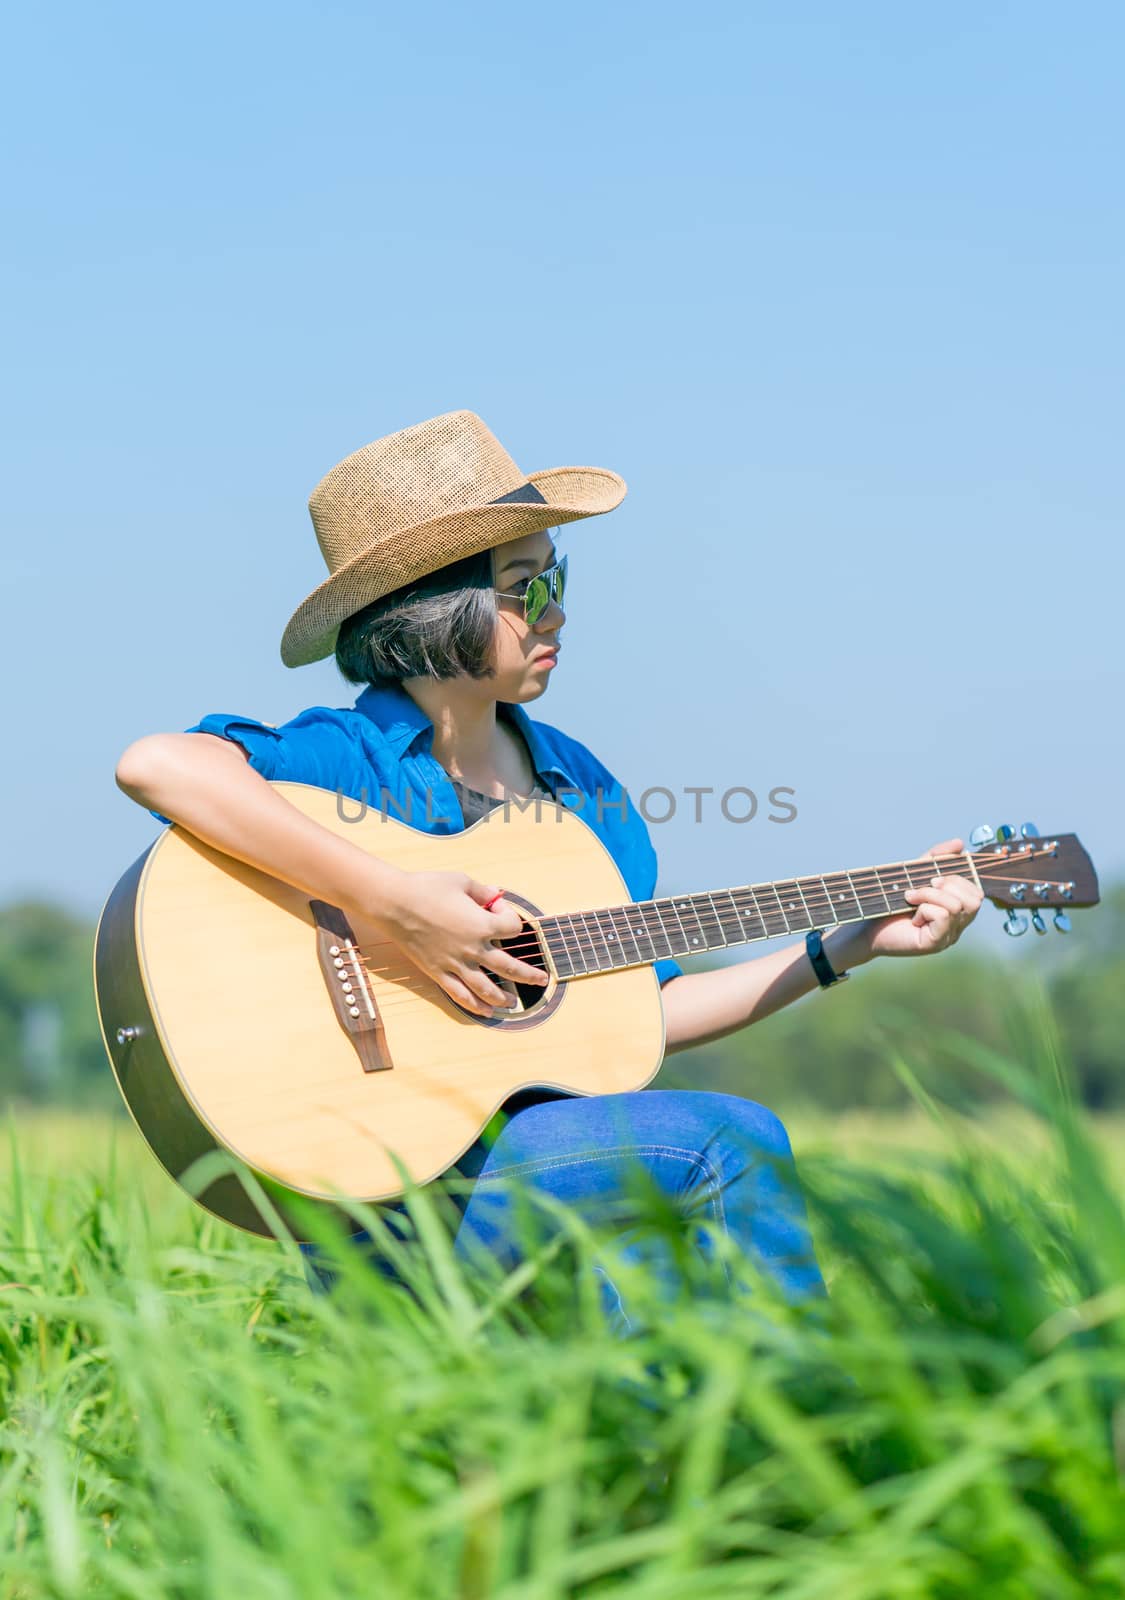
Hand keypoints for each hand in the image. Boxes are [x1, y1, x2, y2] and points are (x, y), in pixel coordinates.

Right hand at [366, 869, 548, 1016]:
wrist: (395, 904)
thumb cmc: (428, 888)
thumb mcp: (461, 881)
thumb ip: (483, 891)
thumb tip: (495, 895)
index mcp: (482, 924)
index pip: (513, 928)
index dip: (511, 917)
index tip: (500, 909)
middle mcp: (473, 948)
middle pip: (510, 966)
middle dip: (529, 974)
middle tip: (542, 980)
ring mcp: (456, 964)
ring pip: (487, 988)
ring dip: (504, 997)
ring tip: (514, 1003)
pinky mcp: (439, 972)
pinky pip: (460, 994)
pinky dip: (475, 1005)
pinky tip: (486, 1012)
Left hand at [853, 837, 984, 959]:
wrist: (868, 927)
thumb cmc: (892, 902)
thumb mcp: (916, 874)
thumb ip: (937, 858)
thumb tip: (960, 844)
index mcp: (958, 911)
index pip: (977, 893)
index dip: (958, 879)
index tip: (932, 878)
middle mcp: (958, 926)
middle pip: (975, 899)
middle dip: (947, 885)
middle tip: (922, 887)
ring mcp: (948, 936)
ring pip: (957, 906)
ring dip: (930, 895)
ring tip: (910, 899)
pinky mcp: (935, 943)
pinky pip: (944, 916)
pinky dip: (925, 909)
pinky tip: (912, 916)